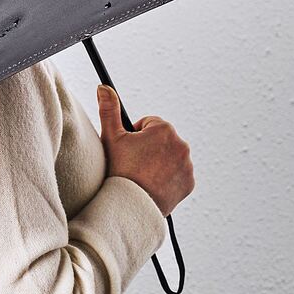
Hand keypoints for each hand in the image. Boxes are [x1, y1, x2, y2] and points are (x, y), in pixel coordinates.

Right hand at [96, 84, 193, 216]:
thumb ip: (109, 109)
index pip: (149, 124)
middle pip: (161, 140)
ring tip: (143, 175)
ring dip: (159, 162)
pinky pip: (178, 174)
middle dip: (149, 148)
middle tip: (134, 164)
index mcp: (164, 129)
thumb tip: (104, 87)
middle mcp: (181, 144)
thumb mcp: (111, 137)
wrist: (129, 206)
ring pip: (170, 156)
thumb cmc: (118, 170)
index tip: (129, 151)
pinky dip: (168, 177)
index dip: (135, 137)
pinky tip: (154, 184)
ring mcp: (187, 164)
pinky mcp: (189, 182)